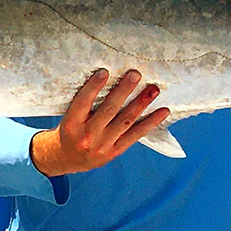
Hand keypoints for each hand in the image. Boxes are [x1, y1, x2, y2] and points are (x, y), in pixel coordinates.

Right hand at [31, 69, 169, 176]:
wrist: (68, 158)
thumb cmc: (71, 128)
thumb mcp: (69, 115)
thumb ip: (84, 101)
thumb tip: (108, 75)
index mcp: (71, 123)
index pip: (83, 102)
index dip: (94, 87)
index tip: (105, 71)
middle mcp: (87, 135)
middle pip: (108, 110)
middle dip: (123, 91)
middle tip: (136, 74)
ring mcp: (102, 145)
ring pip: (125, 121)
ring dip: (141, 103)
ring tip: (153, 89)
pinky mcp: (115, 151)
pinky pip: (136, 135)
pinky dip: (150, 122)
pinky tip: (163, 111)